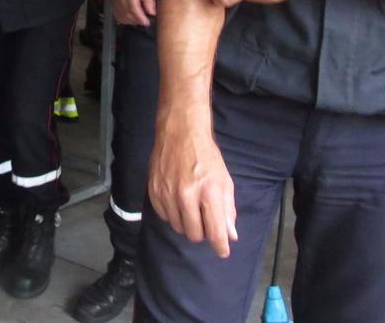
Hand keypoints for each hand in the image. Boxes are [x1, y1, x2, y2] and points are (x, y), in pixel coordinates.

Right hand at [113, 0, 155, 25]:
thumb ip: (149, 2)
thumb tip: (152, 13)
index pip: (134, 9)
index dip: (140, 18)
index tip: (146, 22)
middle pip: (127, 14)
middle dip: (136, 21)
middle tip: (143, 22)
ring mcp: (115, 1)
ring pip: (121, 16)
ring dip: (130, 21)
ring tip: (137, 21)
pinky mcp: (113, 3)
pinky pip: (117, 15)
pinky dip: (123, 19)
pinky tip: (129, 19)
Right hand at [148, 117, 237, 257]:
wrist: (180, 132)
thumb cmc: (206, 156)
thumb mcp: (224, 181)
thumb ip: (228, 209)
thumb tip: (230, 235)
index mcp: (209, 193)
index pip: (215, 232)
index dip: (220, 246)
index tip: (222, 251)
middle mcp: (187, 196)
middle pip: (194, 234)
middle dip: (202, 232)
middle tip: (204, 220)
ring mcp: (167, 194)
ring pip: (178, 227)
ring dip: (186, 223)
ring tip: (190, 208)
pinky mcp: (154, 191)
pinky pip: (164, 216)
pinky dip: (172, 214)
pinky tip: (177, 202)